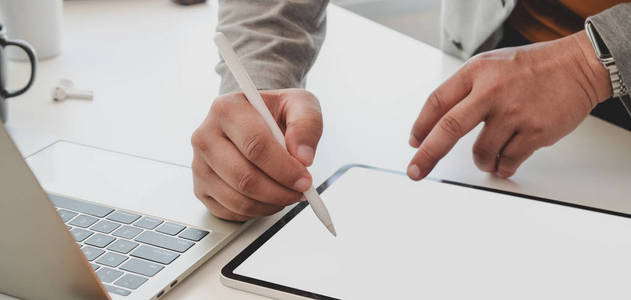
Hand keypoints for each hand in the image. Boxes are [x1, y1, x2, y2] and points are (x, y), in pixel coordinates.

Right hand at [192, 89, 322, 220]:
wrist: (256, 119)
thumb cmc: (274, 112)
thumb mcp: (300, 104)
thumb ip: (306, 124)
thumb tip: (303, 157)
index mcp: (227, 109)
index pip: (255, 145)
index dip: (284, 168)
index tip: (304, 179)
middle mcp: (206, 136)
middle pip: (244, 177)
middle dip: (279, 191)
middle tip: (300, 191)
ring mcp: (200, 165)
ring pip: (238, 199)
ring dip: (271, 204)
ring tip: (287, 194)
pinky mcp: (201, 187)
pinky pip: (231, 211)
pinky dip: (257, 211)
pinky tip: (269, 198)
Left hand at [408, 30, 610, 179]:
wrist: (579, 65)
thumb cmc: (532, 66)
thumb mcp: (490, 65)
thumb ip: (465, 90)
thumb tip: (437, 123)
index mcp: (477, 72)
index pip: (437, 102)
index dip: (421, 126)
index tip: (414, 143)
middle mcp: (492, 91)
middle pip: (449, 129)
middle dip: (427, 155)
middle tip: (416, 171)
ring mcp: (514, 112)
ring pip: (481, 153)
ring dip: (482, 162)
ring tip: (490, 155)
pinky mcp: (535, 131)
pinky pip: (508, 161)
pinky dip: (503, 167)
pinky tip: (505, 162)